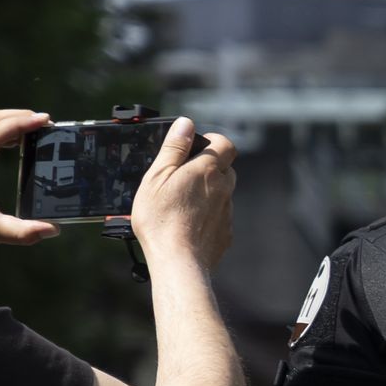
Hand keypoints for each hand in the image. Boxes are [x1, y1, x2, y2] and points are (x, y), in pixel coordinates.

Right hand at [131, 116, 237, 273]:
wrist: (178, 261)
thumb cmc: (161, 218)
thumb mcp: (158, 176)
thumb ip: (174, 149)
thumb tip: (186, 124)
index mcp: (208, 171)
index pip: (226, 144)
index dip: (213, 141)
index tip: (194, 147)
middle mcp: (224, 190)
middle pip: (224, 169)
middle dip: (207, 168)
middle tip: (180, 177)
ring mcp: (227, 212)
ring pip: (221, 194)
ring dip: (205, 192)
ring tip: (178, 202)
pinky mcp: (225, 233)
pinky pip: (218, 216)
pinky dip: (206, 215)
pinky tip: (186, 223)